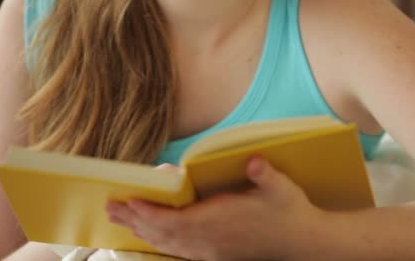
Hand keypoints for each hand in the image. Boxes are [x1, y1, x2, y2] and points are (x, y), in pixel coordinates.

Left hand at [106, 157, 326, 259]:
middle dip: (136, 220)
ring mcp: (212, 250)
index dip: (149, 212)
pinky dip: (160, 242)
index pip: (175, 220)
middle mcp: (211, 240)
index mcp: (221, 221)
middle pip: (164, 233)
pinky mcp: (216, 255)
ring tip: (122, 221)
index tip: (128, 201)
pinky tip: (152, 237)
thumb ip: (265, 176)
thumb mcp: (282, 189)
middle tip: (111, 208)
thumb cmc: (291, 212)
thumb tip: (254, 162)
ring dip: (143, 232)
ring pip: (169, 244)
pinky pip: (180, 251)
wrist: (303, 242)